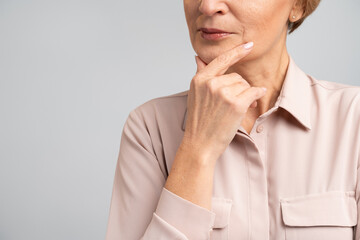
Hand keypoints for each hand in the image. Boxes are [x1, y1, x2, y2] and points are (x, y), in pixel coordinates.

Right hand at [182, 42, 266, 163]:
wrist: (200, 144)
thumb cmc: (199, 121)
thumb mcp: (195, 95)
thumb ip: (200, 74)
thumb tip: (198, 58)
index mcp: (200, 80)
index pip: (221, 60)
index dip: (237, 52)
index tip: (248, 45)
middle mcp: (211, 83)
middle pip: (236, 76)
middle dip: (239, 88)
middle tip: (233, 103)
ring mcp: (223, 93)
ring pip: (245, 85)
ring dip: (246, 95)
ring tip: (237, 108)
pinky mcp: (236, 104)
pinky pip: (254, 91)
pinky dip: (257, 95)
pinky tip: (254, 101)